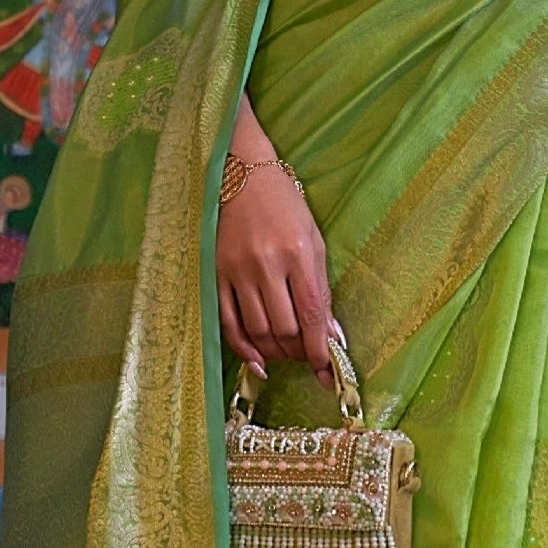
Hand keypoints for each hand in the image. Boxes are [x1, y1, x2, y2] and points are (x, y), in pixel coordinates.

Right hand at [217, 163, 339, 388]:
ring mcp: (238, 271)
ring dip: (277, 353)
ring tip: (288, 355)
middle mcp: (266, 264)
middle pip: (284, 328)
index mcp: (298, 252)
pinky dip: (244, 349)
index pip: (311, 314)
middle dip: (299, 353)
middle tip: (308, 358)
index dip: (319, 349)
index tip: (328, 371)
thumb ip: (322, 288)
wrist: (242, 176)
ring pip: (258, 331)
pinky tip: (258, 361)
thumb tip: (331, 335)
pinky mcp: (216, 275)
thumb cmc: (285, 205)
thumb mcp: (314, 239)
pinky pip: (229, 323)